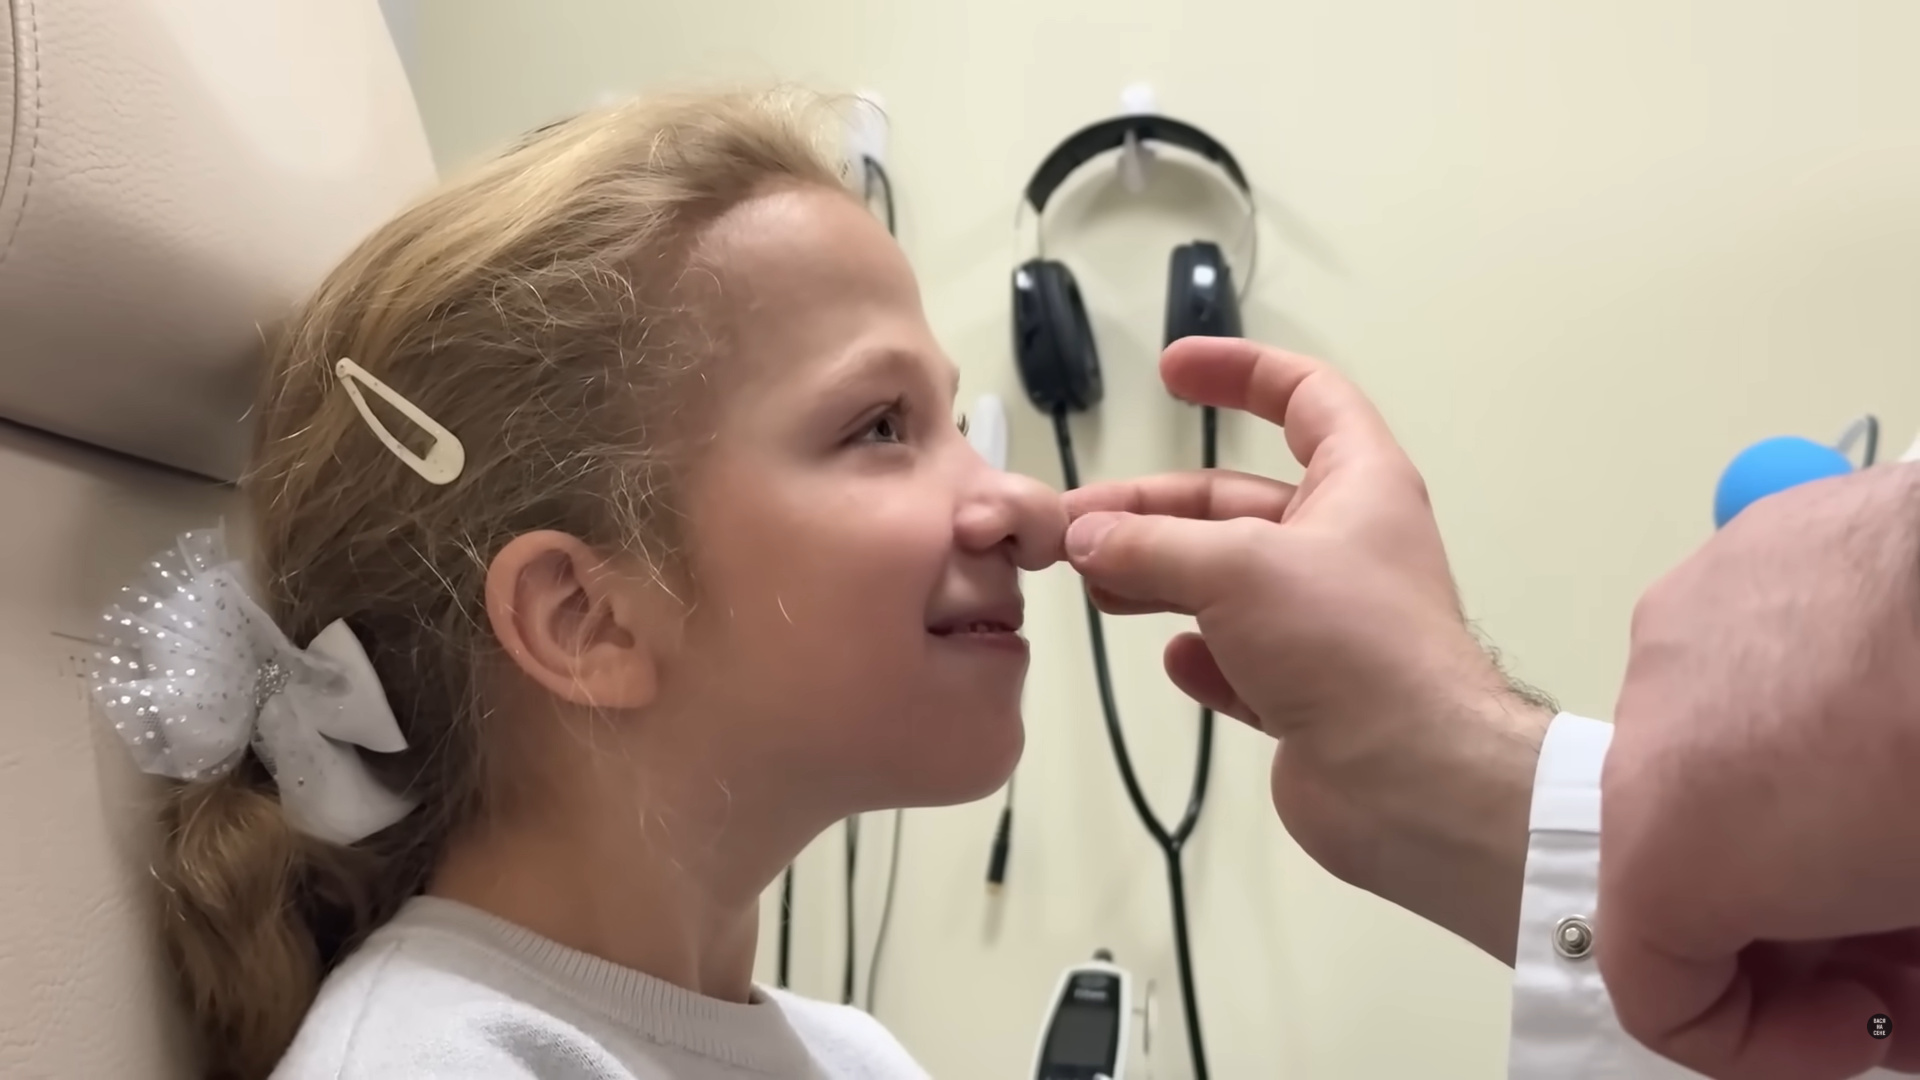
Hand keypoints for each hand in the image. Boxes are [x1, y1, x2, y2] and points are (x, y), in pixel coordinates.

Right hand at [1061, 337, 1552, 961]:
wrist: (1413, 783)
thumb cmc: (1350, 645)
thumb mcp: (1238, 569)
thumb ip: (1149, 546)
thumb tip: (1083, 538)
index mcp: (1358, 485)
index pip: (1304, 397)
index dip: (1240, 372)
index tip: (1171, 369)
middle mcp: (1342, 545)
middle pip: (1233, 502)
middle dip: (1153, 508)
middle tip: (1075, 527)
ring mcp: (1323, 623)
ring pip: (1223, 580)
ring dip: (1158, 576)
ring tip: (1095, 587)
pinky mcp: (1305, 692)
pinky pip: (1236, 657)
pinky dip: (1200, 653)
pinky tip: (1174, 659)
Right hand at [1600, 461, 1919, 1079]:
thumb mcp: (1918, 909)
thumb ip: (1884, 976)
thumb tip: (1901, 985)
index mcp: (1672, 846)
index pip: (1660, 995)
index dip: (1763, 1044)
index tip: (1866, 1026)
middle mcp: (1642, 734)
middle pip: (1682, 869)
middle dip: (1793, 933)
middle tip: (1903, 950)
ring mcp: (1683, 630)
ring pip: (1712, 758)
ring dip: (1794, 816)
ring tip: (1902, 818)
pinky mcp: (1743, 549)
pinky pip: (1749, 658)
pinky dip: (1809, 707)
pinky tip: (1893, 704)